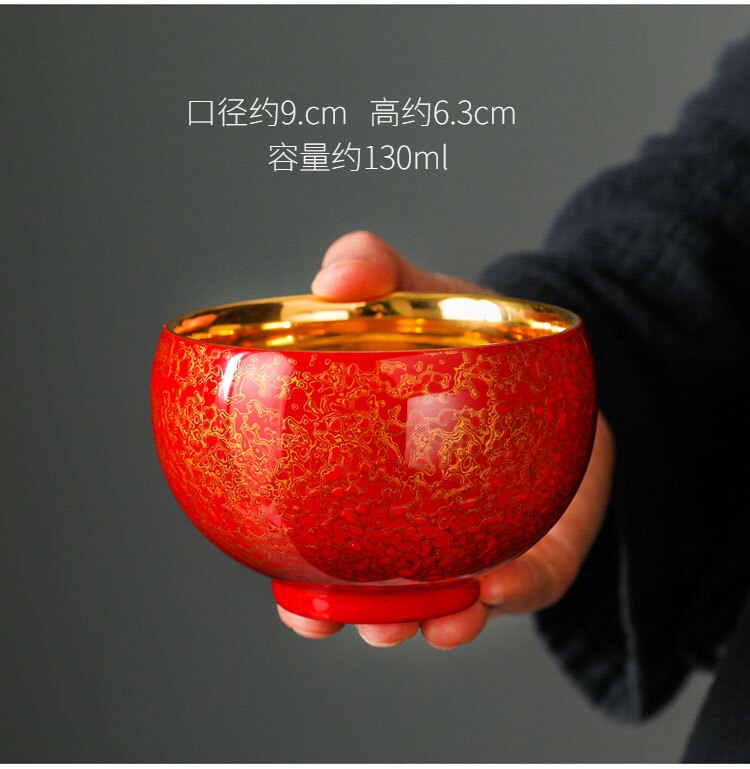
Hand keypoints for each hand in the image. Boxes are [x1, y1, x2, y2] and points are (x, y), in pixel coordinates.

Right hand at [278, 231, 614, 648]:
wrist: (551, 353)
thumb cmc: (463, 334)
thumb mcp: (417, 294)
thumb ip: (373, 272)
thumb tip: (333, 281)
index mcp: (376, 485)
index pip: (331, 550)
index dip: (305, 588)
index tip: (293, 602)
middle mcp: (426, 525)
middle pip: (389, 591)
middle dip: (368, 618)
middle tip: (352, 619)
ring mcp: (488, 538)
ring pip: (458, 600)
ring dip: (438, 621)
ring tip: (431, 623)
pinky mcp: (547, 543)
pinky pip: (535, 579)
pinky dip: (518, 589)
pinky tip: (499, 587)